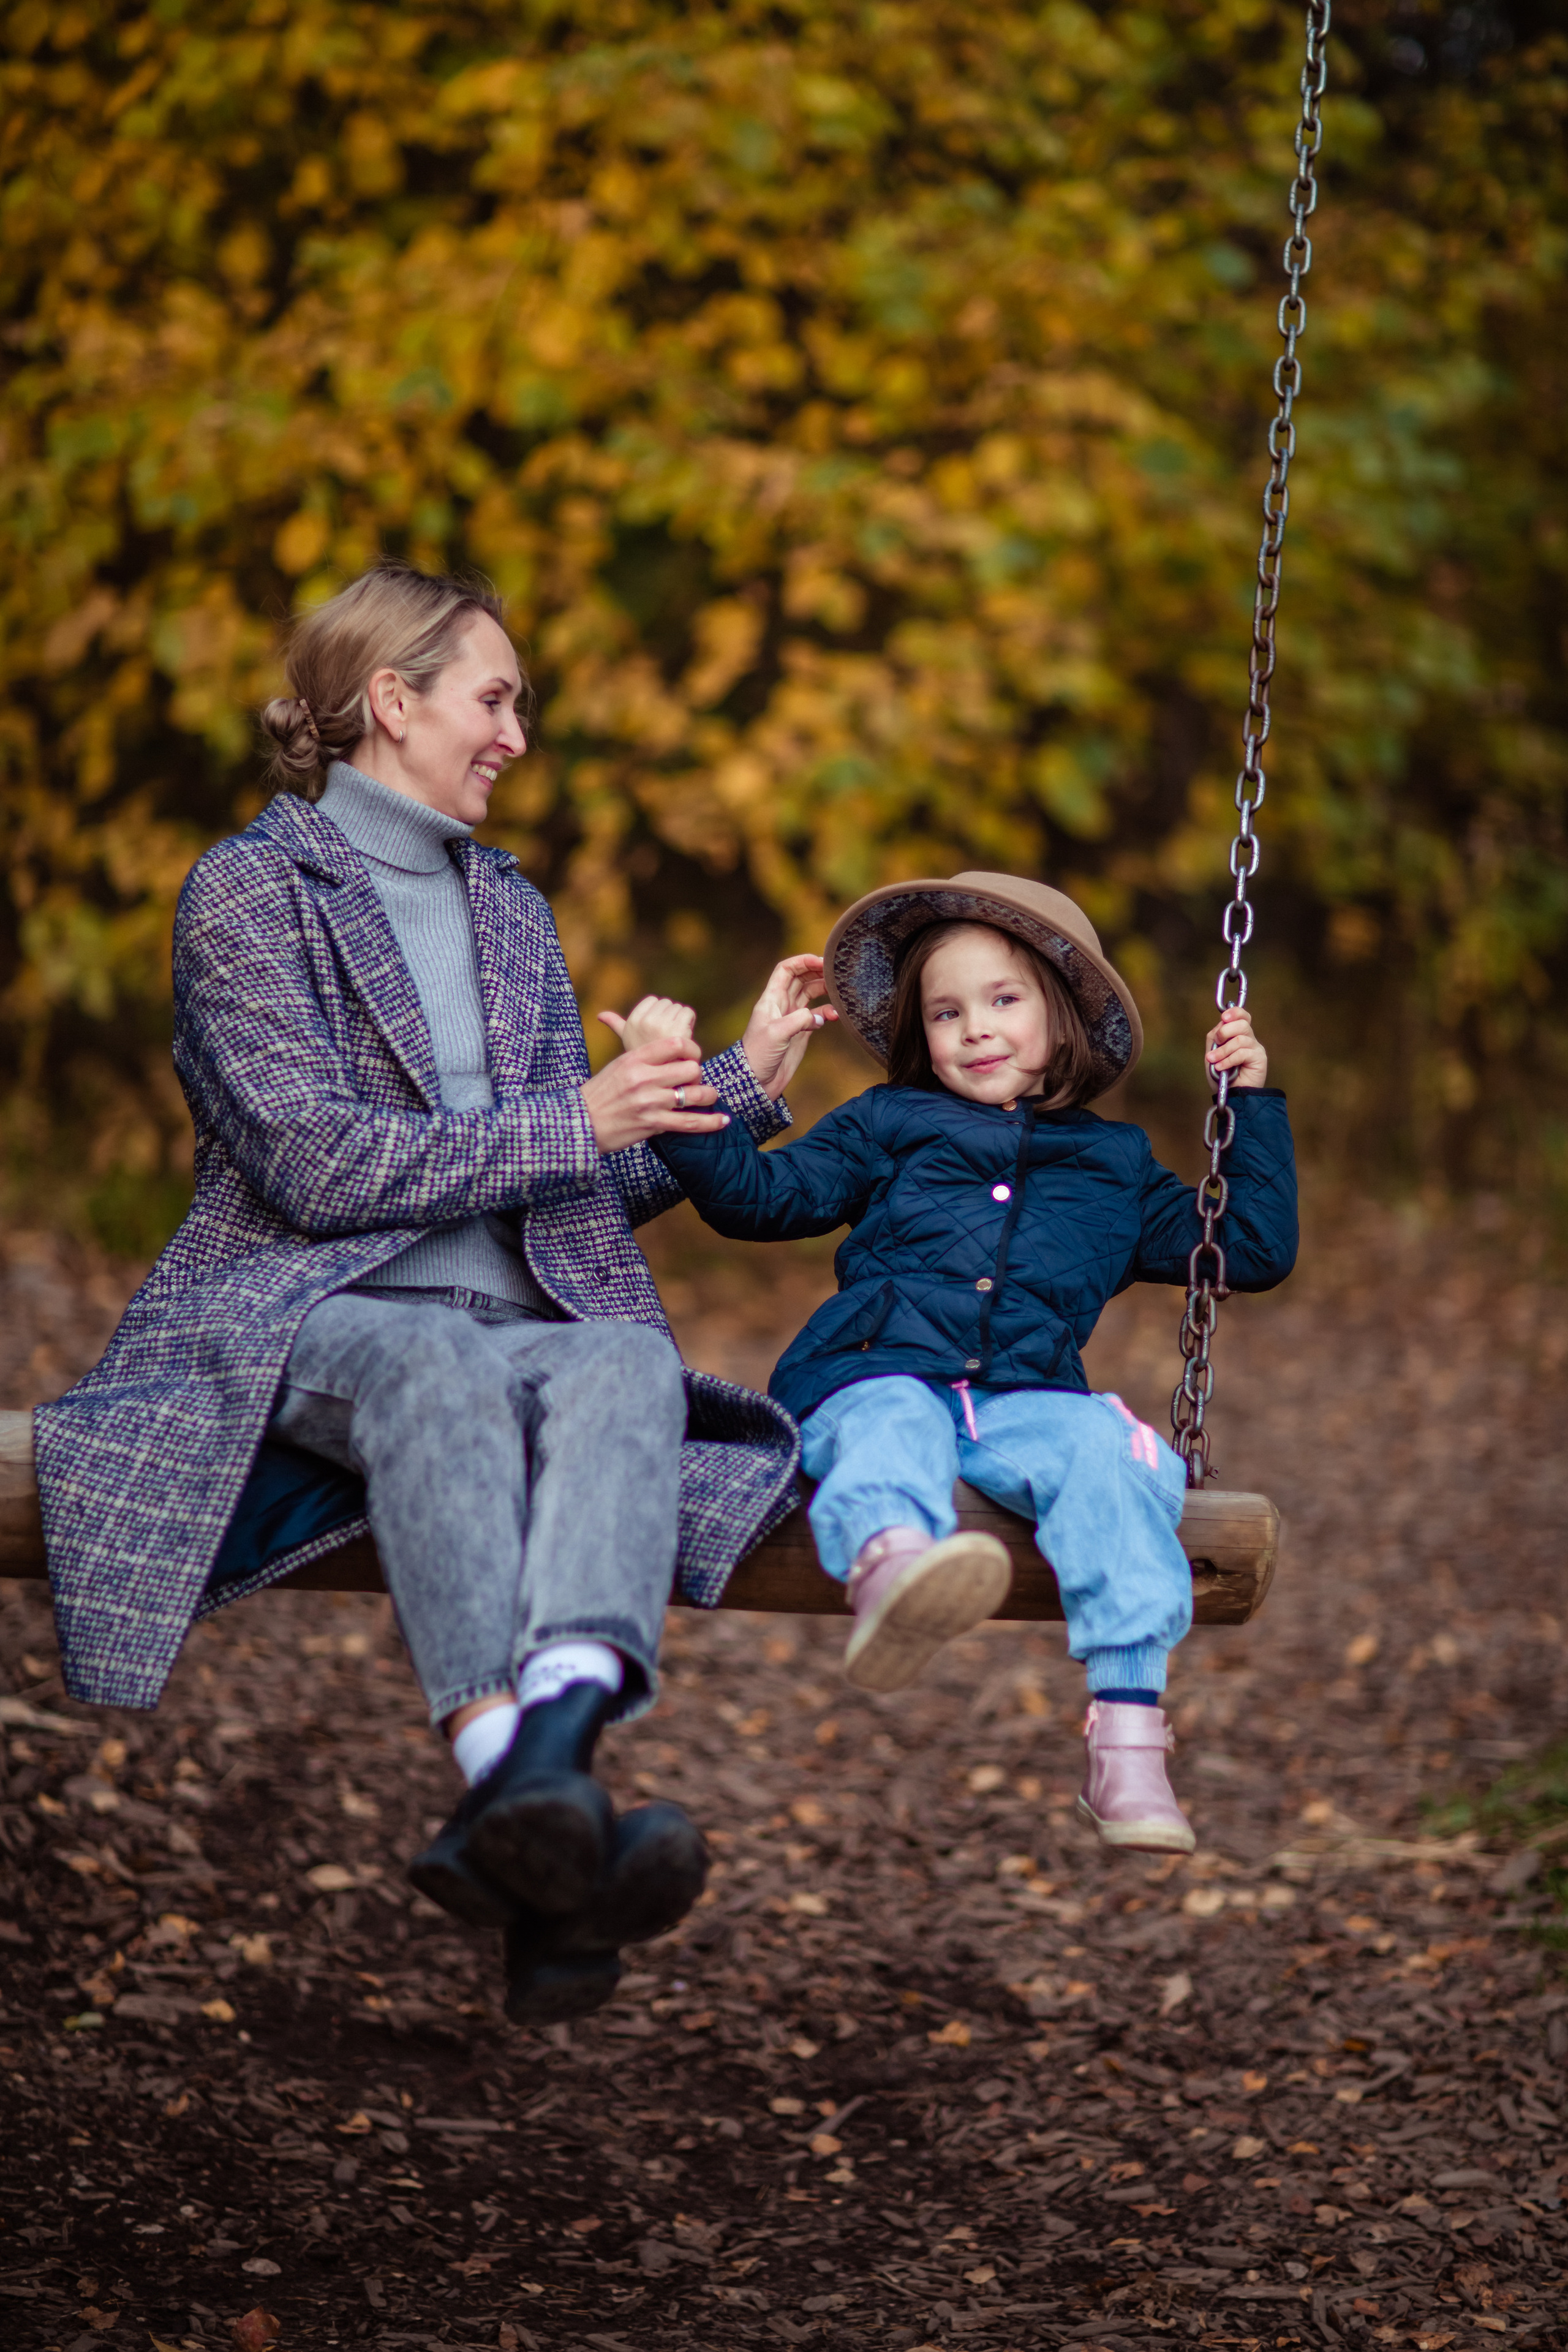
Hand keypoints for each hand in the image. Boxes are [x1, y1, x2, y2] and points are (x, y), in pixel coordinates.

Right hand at [580, 1032, 727, 1153]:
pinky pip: (690, 1123)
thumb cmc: (600, 1094)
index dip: (692, 1049)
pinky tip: (722, 1120)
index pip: (676, 1044)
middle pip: (690, 1068)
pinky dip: (710, 1122)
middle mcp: (644, 1078)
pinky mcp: (653, 1124)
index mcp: (634, 1058)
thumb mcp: (617, 1067)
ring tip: (710, 1096)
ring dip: (707, 1095)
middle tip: (695, 1081)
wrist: (580, 1124)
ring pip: (694, 1093)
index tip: (693, 1057)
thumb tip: (669, 1048)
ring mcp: (650, 1102)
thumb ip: (643, 1057)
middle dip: (697, 1075)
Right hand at [598, 994, 697, 1056]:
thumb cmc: (642, 1064)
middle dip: (672, 1017)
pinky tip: (687, 1042)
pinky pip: (688, 1013)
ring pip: (679, 1008)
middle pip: (668, 1004)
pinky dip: (691, 1023)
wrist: (662, 1085)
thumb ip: (616, 1025)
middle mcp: (644, 1023)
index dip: (660, 1013)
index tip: (660, 1030)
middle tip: (671, 1038)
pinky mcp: (677, 1032)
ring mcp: (660, 1027)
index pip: (653, 1001)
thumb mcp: (626, 1042)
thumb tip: (600, 1014)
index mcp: (633, 1022)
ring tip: (678, 1042)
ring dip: (683, 1022)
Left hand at [740, 954, 838, 1101]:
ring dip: (824, 990)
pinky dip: (827, 1012)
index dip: (802, 961)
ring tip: (838, 991)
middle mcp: (782, 1005)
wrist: (757, 1082)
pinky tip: (835, 1016)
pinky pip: (817, 1015)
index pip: (786, 970)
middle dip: (817, 972)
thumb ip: (799, 1019)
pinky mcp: (801, 1032)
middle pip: (801, 979)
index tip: (821, 961)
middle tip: (835, 973)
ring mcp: (792, 1018)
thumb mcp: (777, 1033)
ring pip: (810, 995)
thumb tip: (819, 1015)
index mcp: (771, 999)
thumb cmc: (758, 1055)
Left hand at [1205, 1005, 1267, 1089]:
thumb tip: (1221, 1023)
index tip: (1224, 1017)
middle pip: (1243, 1023)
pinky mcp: (1260, 1058)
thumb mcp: (1212, 1054)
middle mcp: (1249, 1040)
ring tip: (1214, 1061)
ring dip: (1223, 1050)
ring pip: (1240, 1039)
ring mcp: (1256, 1048)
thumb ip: (1215, 1037)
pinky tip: (1221, 1067)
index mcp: (1239, 1036)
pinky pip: (1243, 1052)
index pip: (1243, 1016)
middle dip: (1225, 1031)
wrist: (1230, 1096)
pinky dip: (1228, 1060)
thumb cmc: (1222, 1077)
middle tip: (1217, 1042)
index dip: (1235, 1012)